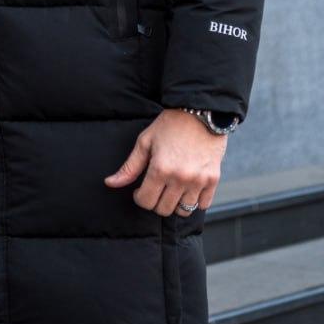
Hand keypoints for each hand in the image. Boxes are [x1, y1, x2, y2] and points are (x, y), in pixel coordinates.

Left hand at [103, 108, 226, 216]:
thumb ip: (129, 166)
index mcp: (160, 169)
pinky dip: (195, 201)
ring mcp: (198, 180)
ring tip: (172, 189)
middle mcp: (180, 178)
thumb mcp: (145, 141)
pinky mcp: (213, 179)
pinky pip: (203, 205)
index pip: (145, 202)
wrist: (201, 112)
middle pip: (163, 210)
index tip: (140, 190)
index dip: (139, 197)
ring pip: (183, 211)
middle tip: (156, 188)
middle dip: (155, 202)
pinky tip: (188, 188)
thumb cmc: (171, 125)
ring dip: (175, 203)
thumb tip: (110, 183)